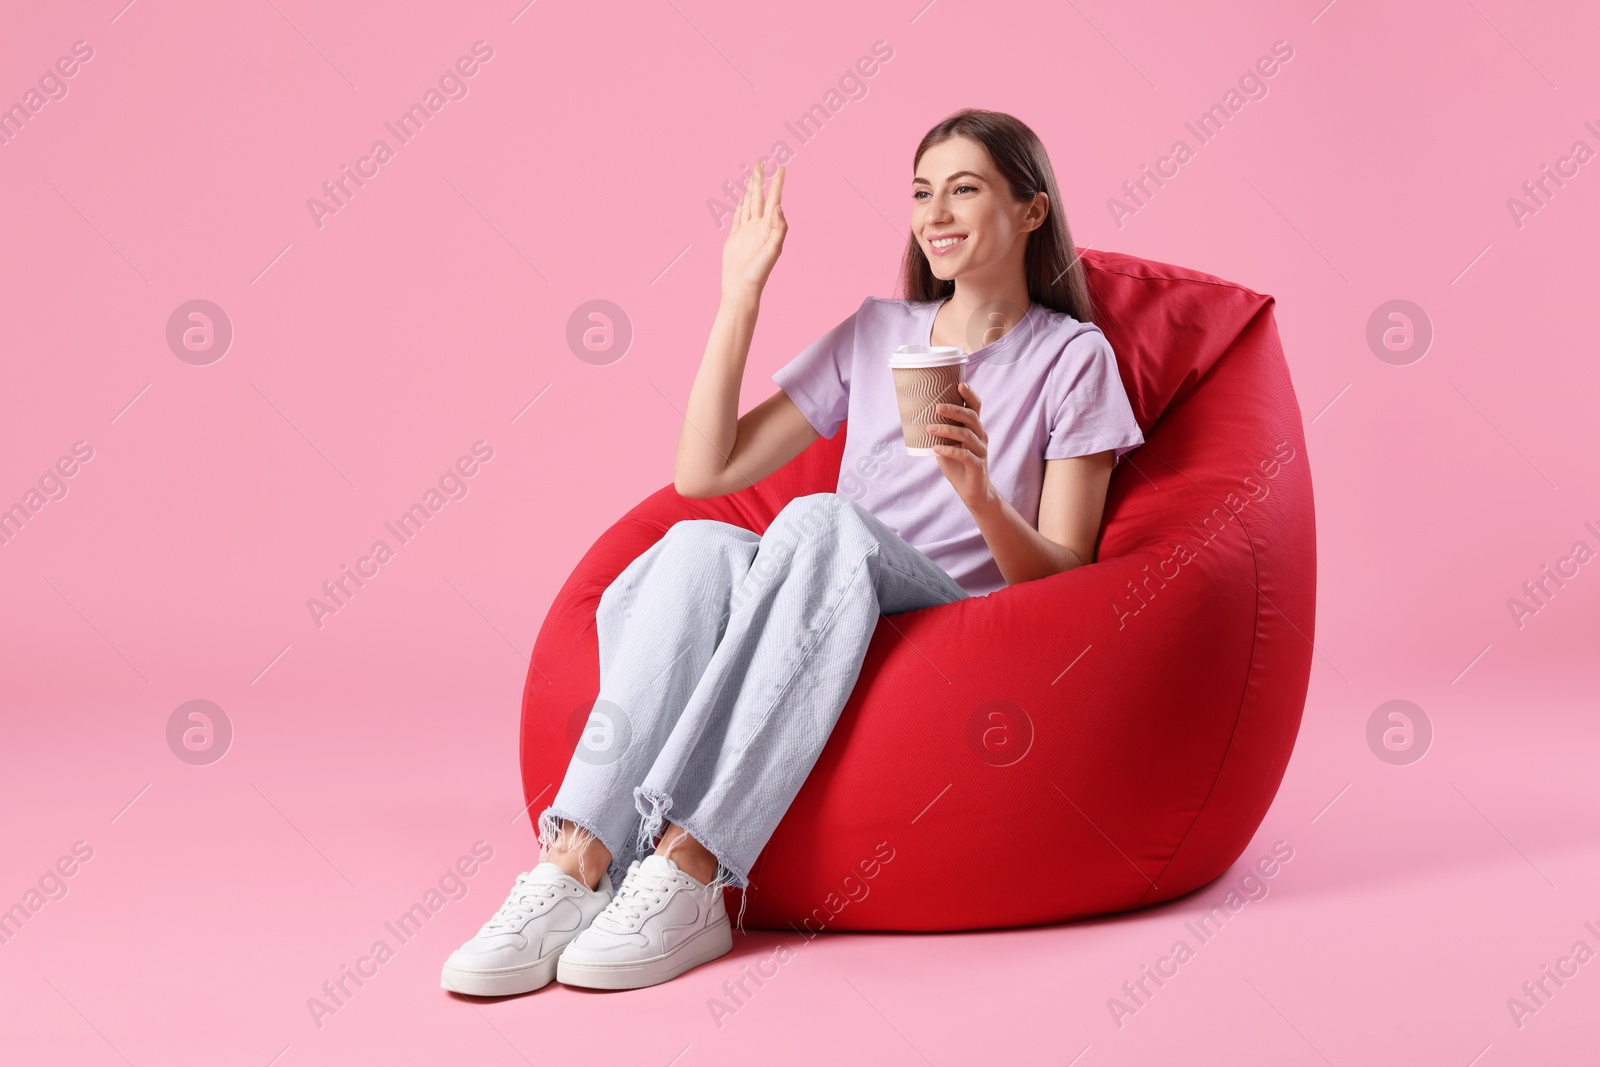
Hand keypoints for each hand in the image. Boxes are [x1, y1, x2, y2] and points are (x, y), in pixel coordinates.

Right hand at [721, 159, 787, 300]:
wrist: (741, 288)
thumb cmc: (759, 273)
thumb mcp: (773, 250)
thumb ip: (778, 228)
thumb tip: (778, 206)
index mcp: (769, 227)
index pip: (774, 199)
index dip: (778, 183)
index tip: (782, 168)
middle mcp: (758, 226)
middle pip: (759, 197)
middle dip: (761, 180)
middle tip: (762, 162)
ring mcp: (746, 231)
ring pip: (748, 204)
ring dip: (751, 189)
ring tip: (753, 176)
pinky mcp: (734, 237)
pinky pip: (738, 216)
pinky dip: (740, 205)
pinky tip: (742, 197)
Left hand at [927, 380, 993, 509]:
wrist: (973, 492)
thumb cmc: (958, 466)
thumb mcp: (947, 445)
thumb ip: (940, 432)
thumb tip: (918, 418)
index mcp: (975, 429)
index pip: (976, 407)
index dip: (970, 395)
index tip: (959, 384)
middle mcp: (980, 437)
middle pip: (971, 418)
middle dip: (954, 410)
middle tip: (936, 407)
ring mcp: (981, 451)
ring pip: (967, 435)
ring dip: (947, 430)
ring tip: (929, 429)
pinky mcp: (978, 466)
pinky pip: (965, 455)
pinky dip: (950, 450)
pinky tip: (936, 449)